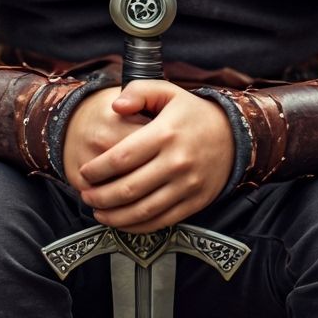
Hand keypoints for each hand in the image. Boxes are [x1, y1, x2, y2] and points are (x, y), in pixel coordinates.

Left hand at [75, 80, 234, 232]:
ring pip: (143, 210)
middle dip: (100, 196)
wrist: (234, 135)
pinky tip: (122, 222)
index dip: (98, 169)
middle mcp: (177, 162)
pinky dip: (138, 226)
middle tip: (85, 195)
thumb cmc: (191, 113)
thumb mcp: (167, 92)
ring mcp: (187, 185)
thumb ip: (138, 91)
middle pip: (129, 188)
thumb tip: (115, 106)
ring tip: (97, 211)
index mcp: (165, 134)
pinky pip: (162, 221)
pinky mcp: (195, 202)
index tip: (84, 173)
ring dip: (115, 216)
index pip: (122, 157)